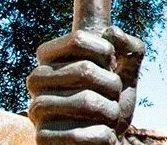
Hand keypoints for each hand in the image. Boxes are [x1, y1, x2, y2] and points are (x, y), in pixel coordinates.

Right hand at [26, 27, 144, 144]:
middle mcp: (37, 80)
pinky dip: (104, 135)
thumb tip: (111, 32)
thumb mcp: (128, 70)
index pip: (78, 38)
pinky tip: (100, 135)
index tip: (109, 64)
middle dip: (113, 85)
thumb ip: (130, 47)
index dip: (106, 51)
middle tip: (111, 96)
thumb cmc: (112, 99)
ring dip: (111, 112)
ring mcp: (36, 109)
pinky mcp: (42, 138)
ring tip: (106, 118)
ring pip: (87, 102)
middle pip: (85, 69)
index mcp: (50, 57)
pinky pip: (83, 134)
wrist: (105, 139)